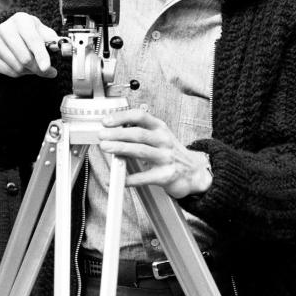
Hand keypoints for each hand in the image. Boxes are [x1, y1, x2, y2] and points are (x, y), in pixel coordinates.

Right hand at [0, 13, 58, 77]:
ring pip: (17, 67)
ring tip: (34, 66)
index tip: (47, 67)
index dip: (41, 55)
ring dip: (30, 71)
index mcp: (20, 20)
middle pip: (24, 57)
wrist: (10, 32)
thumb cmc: (29, 32)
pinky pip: (7, 72)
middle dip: (38, 68)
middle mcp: (4, 28)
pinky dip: (18, 74)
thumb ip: (52, 39)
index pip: (32, 40)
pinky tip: (22, 67)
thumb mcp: (43, 31)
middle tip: (48, 71)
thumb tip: (60, 47)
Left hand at [97, 107, 211, 198]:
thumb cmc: (171, 153)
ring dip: (121, 148)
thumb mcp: (159, 137)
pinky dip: (130, 179)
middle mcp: (164, 140)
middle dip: (117, 133)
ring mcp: (166, 158)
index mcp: (160, 128)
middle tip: (102, 135)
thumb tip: (113, 131)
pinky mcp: (166, 176)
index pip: (140, 116)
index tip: (106, 120)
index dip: (122, 117)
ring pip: (140, 151)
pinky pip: (145, 177)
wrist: (194, 172)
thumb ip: (140, 132)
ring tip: (106, 147)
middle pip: (138, 134)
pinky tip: (119, 179)